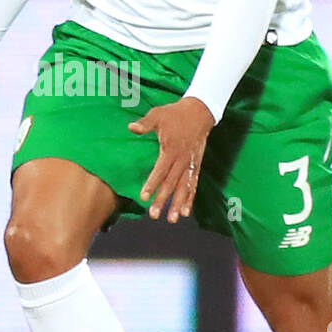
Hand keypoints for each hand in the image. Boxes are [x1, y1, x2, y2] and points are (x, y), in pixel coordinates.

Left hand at [129, 96, 215, 222]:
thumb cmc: (175, 114)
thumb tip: (131, 127)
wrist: (200, 111)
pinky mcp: (196, 165)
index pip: (160, 171)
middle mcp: (181, 160)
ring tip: (172, 219)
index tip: (144, 197)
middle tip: (154, 215)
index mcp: (171, 149)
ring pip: (184, 187)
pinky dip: (190, 198)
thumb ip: (145, 123)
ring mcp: (190, 164)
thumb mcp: (158, 114)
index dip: (152, 184)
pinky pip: (193, 184)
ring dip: (178, 204)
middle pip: (171, 183)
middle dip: (163, 200)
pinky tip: (186, 212)